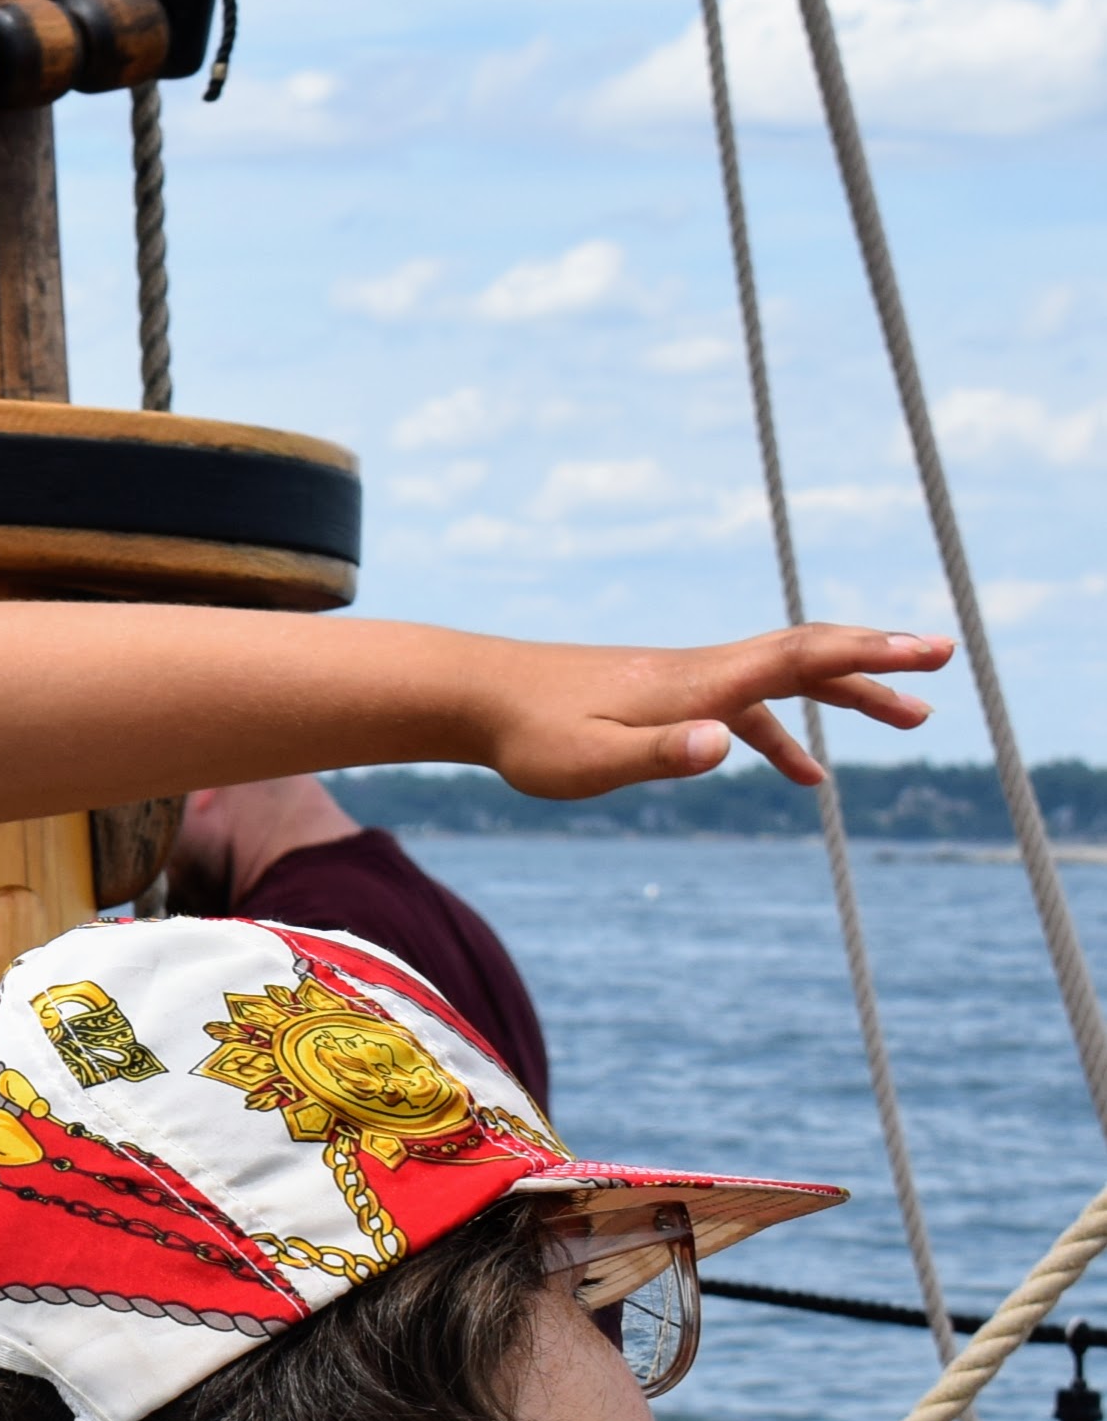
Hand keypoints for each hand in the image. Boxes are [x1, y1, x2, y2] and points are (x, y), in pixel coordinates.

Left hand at [471, 624, 948, 798]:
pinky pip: (745, 708)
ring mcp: (685, 681)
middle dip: (878, 663)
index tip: (932, 649)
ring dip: (845, 694)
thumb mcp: (593, 759)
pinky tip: (801, 772)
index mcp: (698, 684)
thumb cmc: (530, 734)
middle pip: (808, 657)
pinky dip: (784, 731)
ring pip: (784, 679)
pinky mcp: (665, 697)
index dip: (870, 652)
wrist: (478, 695)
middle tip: (942, 668)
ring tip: (909, 718)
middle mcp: (701, 672)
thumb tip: (729, 743)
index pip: (801, 657)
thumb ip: (662, 752)